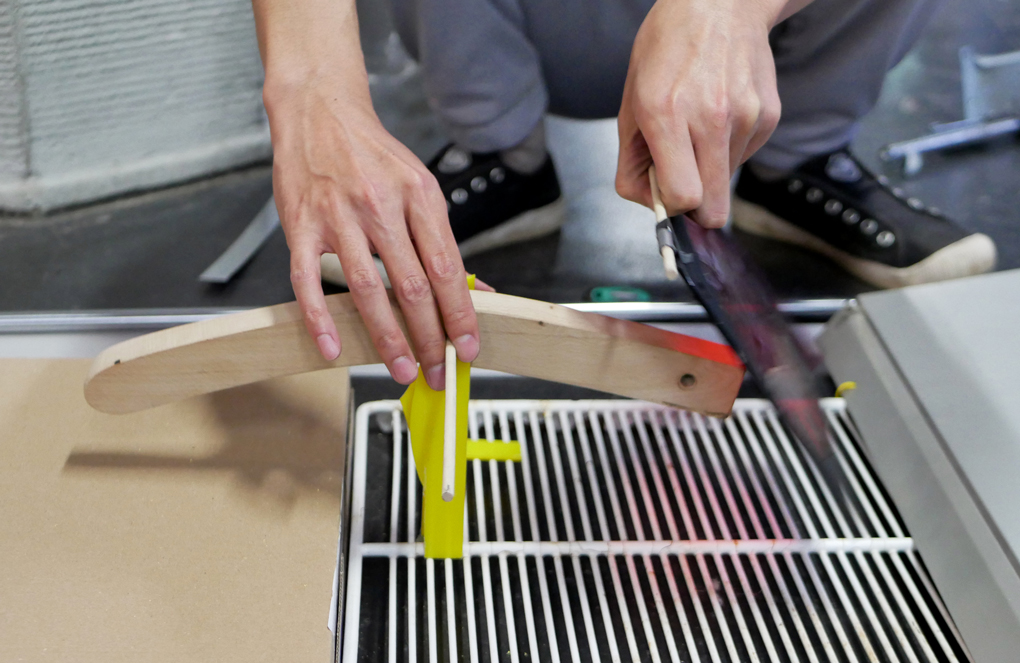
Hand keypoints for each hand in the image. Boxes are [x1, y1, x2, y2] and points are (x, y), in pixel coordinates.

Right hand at [265, 76, 479, 390]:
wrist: (320, 112)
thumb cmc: (374, 157)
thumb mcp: (421, 187)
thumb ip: (443, 241)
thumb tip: (477, 291)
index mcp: (420, 196)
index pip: (447, 267)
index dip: (460, 314)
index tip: (470, 347)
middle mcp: (381, 205)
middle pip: (411, 285)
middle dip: (429, 337)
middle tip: (438, 372)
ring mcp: (338, 216)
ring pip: (365, 288)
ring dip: (386, 337)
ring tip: (401, 369)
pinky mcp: (300, 225)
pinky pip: (307, 280)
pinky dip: (319, 318)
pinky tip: (332, 348)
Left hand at [616, 0, 784, 227]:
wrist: (719, 4)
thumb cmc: (667, 50)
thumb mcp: (631, 103)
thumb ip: (631, 162)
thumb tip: (650, 205)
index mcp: (666, 114)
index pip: (684, 198)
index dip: (674, 209)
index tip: (667, 197)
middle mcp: (711, 118)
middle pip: (714, 208)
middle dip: (696, 207)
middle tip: (683, 181)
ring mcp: (745, 118)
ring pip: (727, 182)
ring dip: (709, 169)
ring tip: (697, 129)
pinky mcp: (768, 117)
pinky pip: (744, 157)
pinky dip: (728, 149)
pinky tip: (719, 116)